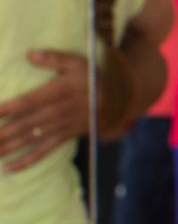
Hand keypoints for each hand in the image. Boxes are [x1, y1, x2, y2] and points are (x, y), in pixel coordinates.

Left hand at [0, 50, 89, 171]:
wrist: (120, 101)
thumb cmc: (94, 78)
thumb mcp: (78, 63)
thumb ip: (54, 58)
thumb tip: (29, 54)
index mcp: (57, 93)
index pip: (25, 102)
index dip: (4, 109)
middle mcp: (55, 113)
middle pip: (21, 125)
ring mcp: (59, 127)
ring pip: (28, 140)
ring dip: (6, 148)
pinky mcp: (64, 137)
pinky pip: (43, 152)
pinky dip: (26, 162)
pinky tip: (9, 168)